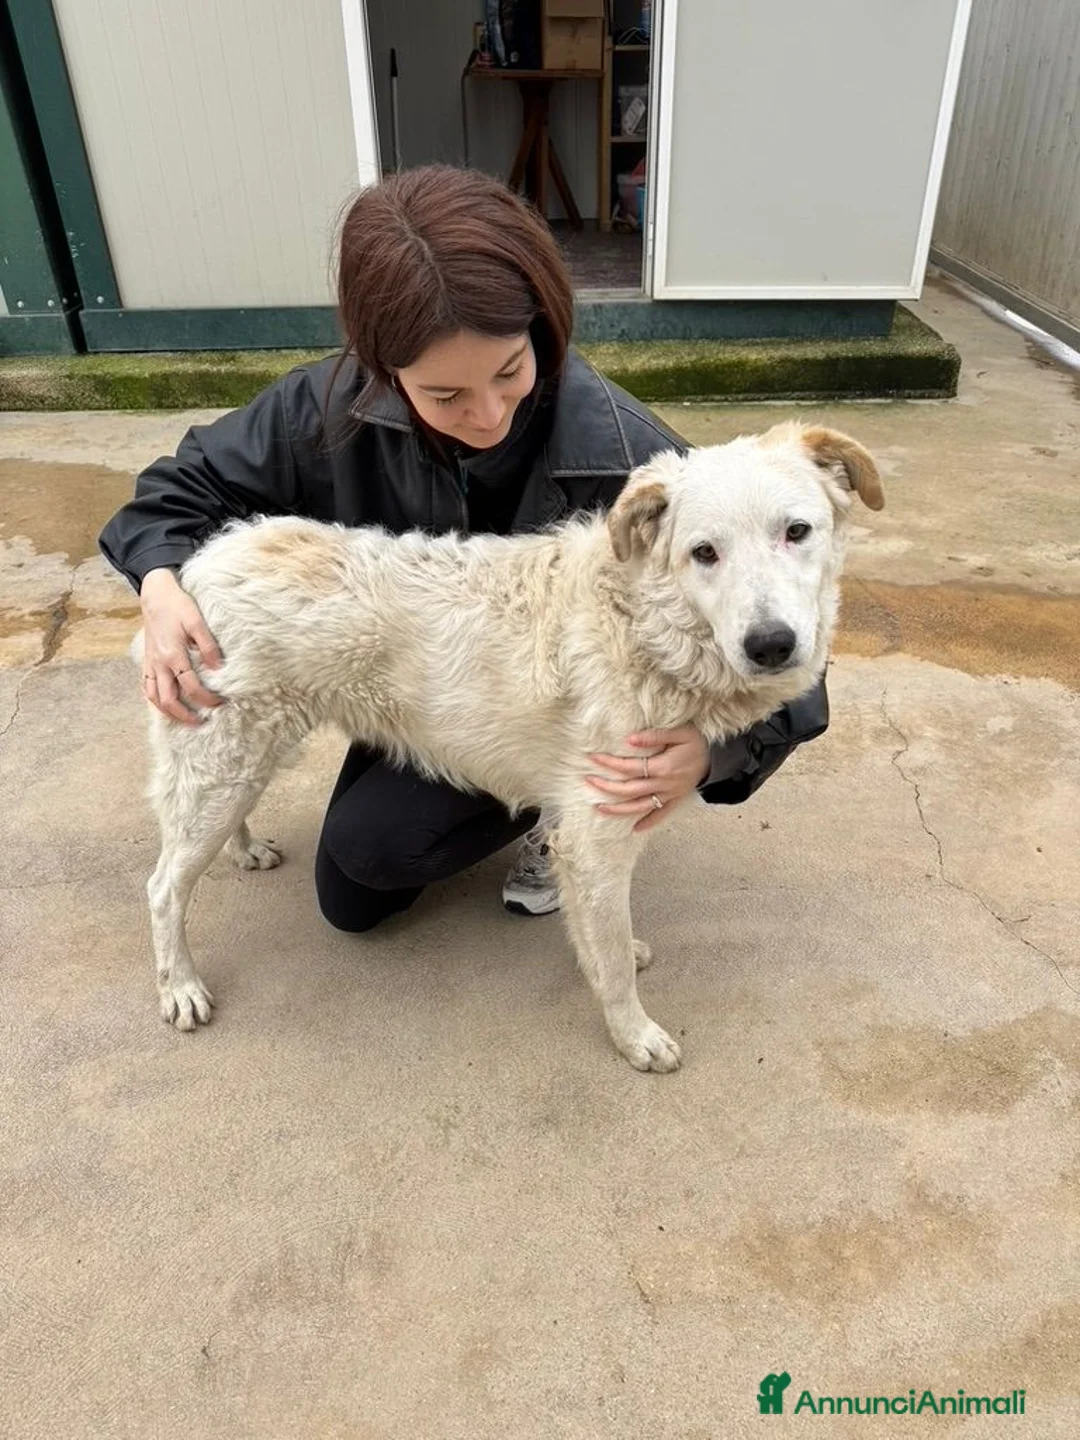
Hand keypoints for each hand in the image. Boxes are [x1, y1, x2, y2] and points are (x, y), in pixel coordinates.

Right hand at [139, 567, 223, 724]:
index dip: (206, 699)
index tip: (220, 703)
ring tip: (183, 720)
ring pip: (153, 697)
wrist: (155, 595)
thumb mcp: (197, 622)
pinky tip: (164, 705)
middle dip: (184, 715)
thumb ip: (208, 646)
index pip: (191, 686)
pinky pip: (146, 687)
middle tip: (200, 724)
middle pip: (168, 700)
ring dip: (168, 712)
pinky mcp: (146, 661)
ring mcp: (150, 664)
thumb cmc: (178, 606)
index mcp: (173, 655)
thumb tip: (218, 669)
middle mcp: (159, 663)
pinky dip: (154, 700)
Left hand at [587, 725, 709, 832]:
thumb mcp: (680, 732)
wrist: (719, 758)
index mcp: (663, 766)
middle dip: (607, 787)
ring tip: (599, 809)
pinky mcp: (676, 800)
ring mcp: (670, 795)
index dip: (610, 763)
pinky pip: (661, 814)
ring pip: (640, 806)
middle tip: (588, 781)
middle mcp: (664, 784)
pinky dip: (648, 823)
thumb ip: (655, 736)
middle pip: (630, 790)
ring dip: (618, 810)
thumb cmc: (698, 742)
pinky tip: (635, 829)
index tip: (593, 758)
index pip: (629, 767)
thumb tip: (630, 740)